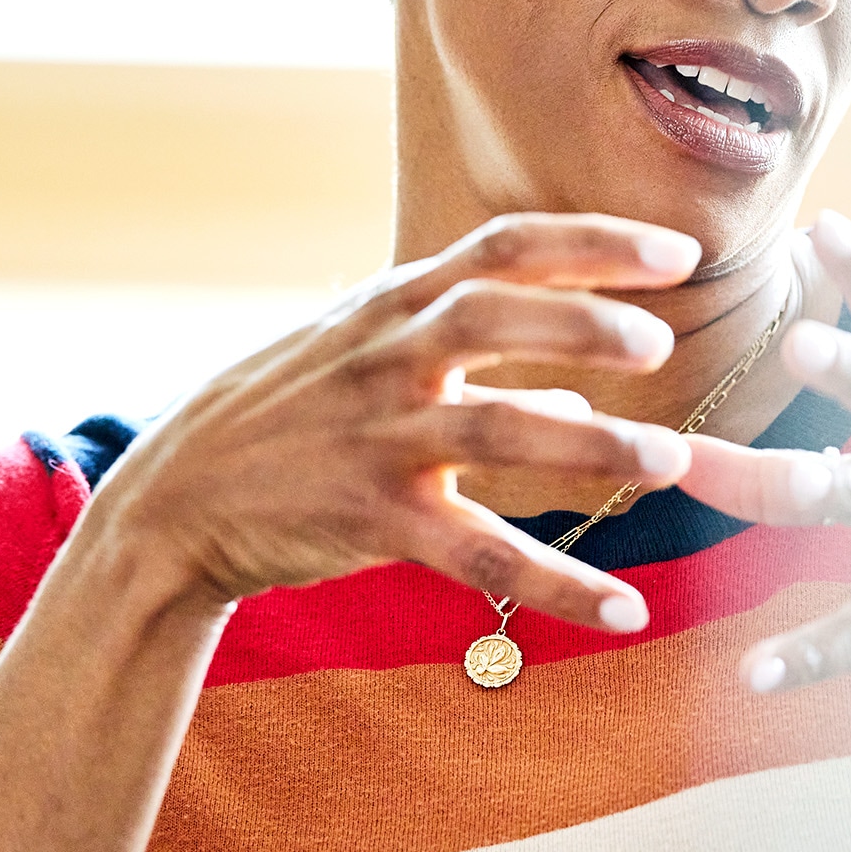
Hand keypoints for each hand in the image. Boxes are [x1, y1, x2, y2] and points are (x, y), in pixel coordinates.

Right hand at [89, 214, 702, 632]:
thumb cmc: (287, 419)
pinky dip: (557, 583)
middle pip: (490, 316)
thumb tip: (575, 400)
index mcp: (394, 304)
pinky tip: (623, 610)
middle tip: (660, 341)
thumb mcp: (364, 361)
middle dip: (580, 321)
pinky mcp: (371, 520)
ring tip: (669, 461)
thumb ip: (472, 370)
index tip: (678, 254)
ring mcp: (377, 438)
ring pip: (494, 432)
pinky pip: (478, 554)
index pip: (502, 247)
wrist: (173, 503)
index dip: (592, 241)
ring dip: (590, 446)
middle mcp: (386, 358)